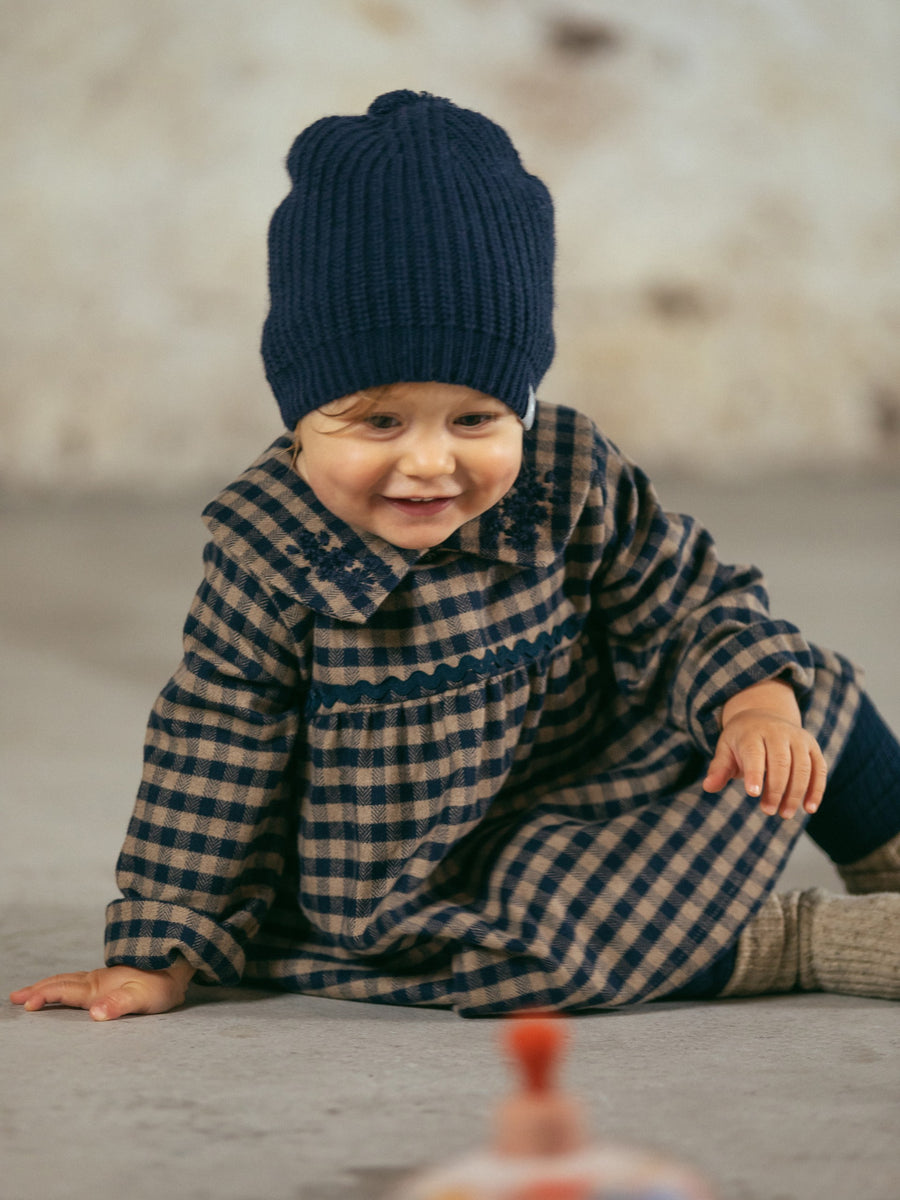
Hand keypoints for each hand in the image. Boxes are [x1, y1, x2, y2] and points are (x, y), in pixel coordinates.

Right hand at [9, 960, 194, 1021]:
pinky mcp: (109, 981)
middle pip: (61, 983)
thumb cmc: (163, 983)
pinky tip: (61, 989)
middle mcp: (97, 980)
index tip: (26, 1003)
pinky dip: (61, 985)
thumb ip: (120, 1003)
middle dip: (38, 990)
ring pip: (67, 980)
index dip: (46, 995)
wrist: (179, 963)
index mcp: (100, 985)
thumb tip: (95, 1014)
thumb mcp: (145, 996)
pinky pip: (77, 982)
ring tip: (29, 992)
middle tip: (14, 997)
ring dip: (47, 986)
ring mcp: (102, 979)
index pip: (66, 990)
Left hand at [703, 706, 826, 818]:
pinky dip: (816, 789)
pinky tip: (809, 808)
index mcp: (752, 732)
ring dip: (795, 793)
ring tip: (785, 814)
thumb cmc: (741, 740)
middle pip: (780, 762)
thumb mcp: (726, 749)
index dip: (754, 773)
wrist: (765, 715)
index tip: (753, 794)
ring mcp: (798, 738)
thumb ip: (719, 769)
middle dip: (775, 789)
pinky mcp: (812, 747)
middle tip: (768, 811)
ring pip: (802, 767)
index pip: (754, 753)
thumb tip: (708, 787)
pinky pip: (819, 769)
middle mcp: (777, 732)